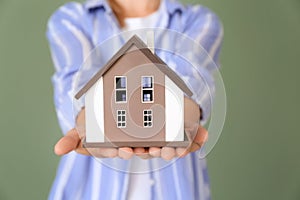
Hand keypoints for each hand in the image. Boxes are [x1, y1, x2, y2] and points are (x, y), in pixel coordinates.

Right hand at [54, 98, 207, 159]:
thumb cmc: (105, 116)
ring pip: (167, 146)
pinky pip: (185, 138)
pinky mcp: (172, 129)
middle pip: (149, 151)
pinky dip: (195, 139)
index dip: (124, 153)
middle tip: (153, 149)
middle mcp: (141, 142)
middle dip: (152, 152)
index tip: (125, 151)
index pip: (124, 152)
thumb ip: (74, 137)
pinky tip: (203, 136)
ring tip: (172, 146)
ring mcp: (157, 136)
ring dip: (172, 149)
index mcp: (124, 144)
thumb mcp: (87, 124)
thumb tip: (57, 150)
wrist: (129, 95)